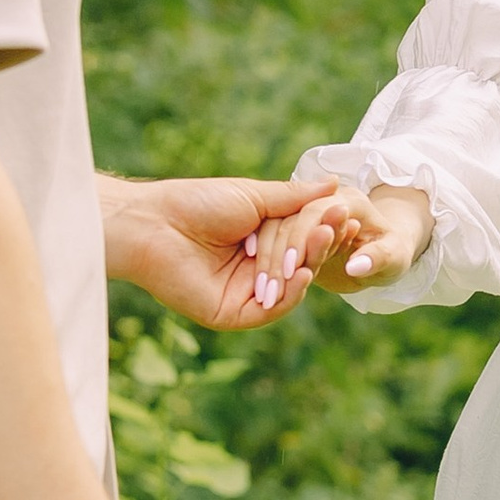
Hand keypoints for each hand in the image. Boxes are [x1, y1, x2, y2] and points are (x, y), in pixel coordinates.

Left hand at [98, 172, 320, 329]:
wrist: (155, 224)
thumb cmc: (197, 204)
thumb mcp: (254, 197)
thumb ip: (294, 199)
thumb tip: (334, 184)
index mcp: (261, 243)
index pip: (302, 241)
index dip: (322, 229)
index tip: (344, 212)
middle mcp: (256, 271)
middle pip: (300, 265)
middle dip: (319, 245)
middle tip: (338, 225)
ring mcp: (245, 294)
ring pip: (290, 288)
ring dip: (308, 265)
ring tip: (321, 241)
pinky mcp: (233, 314)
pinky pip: (271, 310)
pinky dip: (290, 294)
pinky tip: (302, 273)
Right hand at [248, 181, 432, 300]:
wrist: (385, 250)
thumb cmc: (394, 252)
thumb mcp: (394, 256)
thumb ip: (377, 258)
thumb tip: (356, 267)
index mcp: (347, 199)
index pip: (315, 212)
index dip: (302, 238)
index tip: (292, 268)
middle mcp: (322, 201)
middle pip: (289, 219)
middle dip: (278, 252)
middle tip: (270, 285)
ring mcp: (305, 214)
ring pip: (275, 229)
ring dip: (267, 260)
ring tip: (263, 291)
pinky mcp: (295, 229)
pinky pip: (272, 241)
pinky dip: (265, 262)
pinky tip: (259, 285)